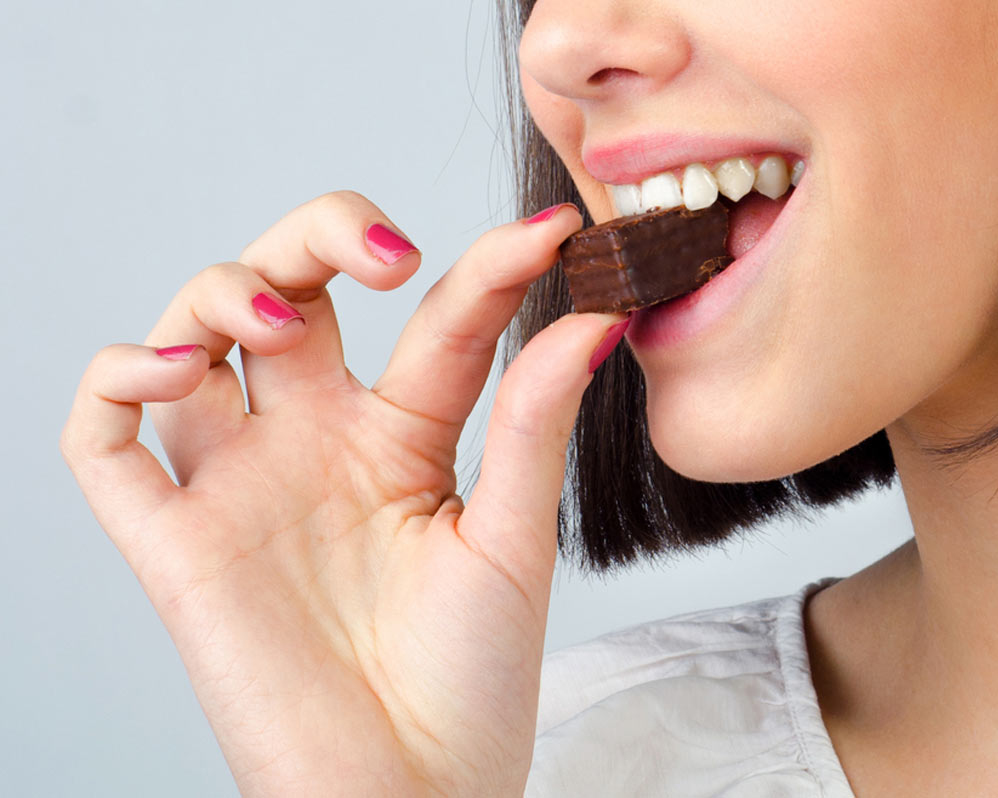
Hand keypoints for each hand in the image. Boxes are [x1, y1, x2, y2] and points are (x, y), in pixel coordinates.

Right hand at [61, 192, 622, 796]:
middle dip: (317, 234)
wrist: (414, 797)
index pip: (433, 319)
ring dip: (220, 293)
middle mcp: (314, 443)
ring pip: (189, 336)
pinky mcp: (176, 543)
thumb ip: (535, 424)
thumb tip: (596, 317)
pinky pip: (102, 440)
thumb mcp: (512, 540)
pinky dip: (114, 379)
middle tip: (385, 252)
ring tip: (284, 327)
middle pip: (286, 286)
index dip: (486, 266)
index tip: (551, 237)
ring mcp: (241, 485)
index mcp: (401, 438)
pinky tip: (173, 368)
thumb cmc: (471, 682)